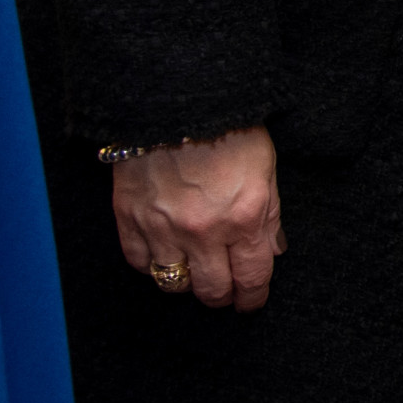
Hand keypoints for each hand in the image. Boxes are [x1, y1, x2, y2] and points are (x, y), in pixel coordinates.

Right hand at [112, 127, 283, 309]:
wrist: (176, 99)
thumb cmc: (229, 127)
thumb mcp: (266, 167)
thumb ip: (270, 215)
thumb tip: (273, 250)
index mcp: (244, 218)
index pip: (252, 278)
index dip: (252, 298)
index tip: (251, 303)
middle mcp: (203, 231)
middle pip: (211, 290)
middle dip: (221, 296)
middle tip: (225, 292)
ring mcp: (163, 228)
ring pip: (173, 284)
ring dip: (186, 282)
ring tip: (194, 271)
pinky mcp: (129, 219)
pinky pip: (138, 263)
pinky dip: (151, 264)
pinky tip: (162, 253)